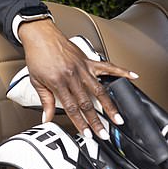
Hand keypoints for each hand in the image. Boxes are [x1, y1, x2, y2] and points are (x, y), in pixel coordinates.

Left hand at [20, 19, 137, 139]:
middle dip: (96, 121)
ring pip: (99, 90)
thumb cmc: (37, 56)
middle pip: (87, 103)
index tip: (87, 133)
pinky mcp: (87, 60)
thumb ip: (45, 101)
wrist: (39, 35)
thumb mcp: (36, 81)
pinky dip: (120, 71)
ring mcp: (82, 68)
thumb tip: (46, 118)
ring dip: (109, 106)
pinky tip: (132, 76)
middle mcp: (72, 76)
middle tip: (104, 133)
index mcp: (58, 82)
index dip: (80, 122)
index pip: (71, 107)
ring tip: (117, 118)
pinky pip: (107, 66)